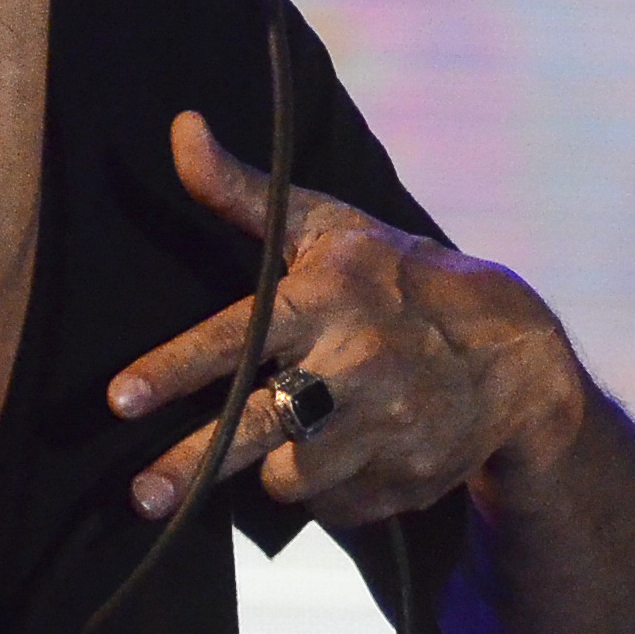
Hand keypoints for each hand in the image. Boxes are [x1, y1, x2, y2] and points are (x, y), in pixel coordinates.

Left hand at [107, 112, 589, 529]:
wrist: (515, 355)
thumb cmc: (399, 279)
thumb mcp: (331, 227)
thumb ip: (244, 193)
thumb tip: (180, 127)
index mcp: (327, 301)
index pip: (237, 338)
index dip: (175, 369)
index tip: (118, 399)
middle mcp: (355, 367)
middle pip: (254, 429)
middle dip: (189, 466)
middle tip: (139, 496)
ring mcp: (385, 430)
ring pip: (291, 478)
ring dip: (276, 468)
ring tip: (289, 439)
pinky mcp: (403, 482)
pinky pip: (335, 506)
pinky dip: (329, 489)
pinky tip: (351, 452)